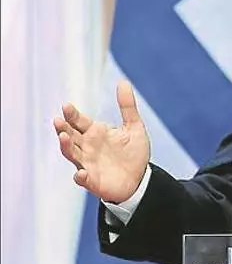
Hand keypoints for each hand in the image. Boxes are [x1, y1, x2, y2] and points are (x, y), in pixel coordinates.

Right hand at [53, 80, 150, 203]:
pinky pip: (83, 179)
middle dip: (63, 128)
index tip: (66, 106)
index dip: (72, 114)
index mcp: (95, 132)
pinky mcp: (92, 180)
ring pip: (71, 154)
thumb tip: (122, 82)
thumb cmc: (134, 153)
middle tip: (58, 121)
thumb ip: (127, 106)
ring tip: (62, 137)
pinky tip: (81, 173)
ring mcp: (88, 163)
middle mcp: (87, 146)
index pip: (79, 121)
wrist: (140, 179)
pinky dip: (80, 176)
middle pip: (70, 136)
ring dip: (66, 146)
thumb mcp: (134, 127)